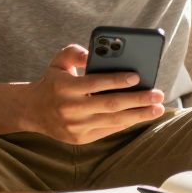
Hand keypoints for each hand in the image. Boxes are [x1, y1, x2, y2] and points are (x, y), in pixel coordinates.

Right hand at [21, 44, 165, 143]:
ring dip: (138, 115)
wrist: (33, 111)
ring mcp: (76, 126)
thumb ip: (74, 53)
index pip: (95, 83)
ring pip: (113, 121)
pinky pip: (108, 130)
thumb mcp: (58, 62)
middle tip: (158, 94)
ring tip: (157, 108)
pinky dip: (126, 123)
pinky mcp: (81, 139)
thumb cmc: (53, 82)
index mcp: (65, 87)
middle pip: (110, 104)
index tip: (137, 76)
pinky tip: (141, 116)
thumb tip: (91, 53)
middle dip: (137, 99)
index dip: (117, 80)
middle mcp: (71, 108)